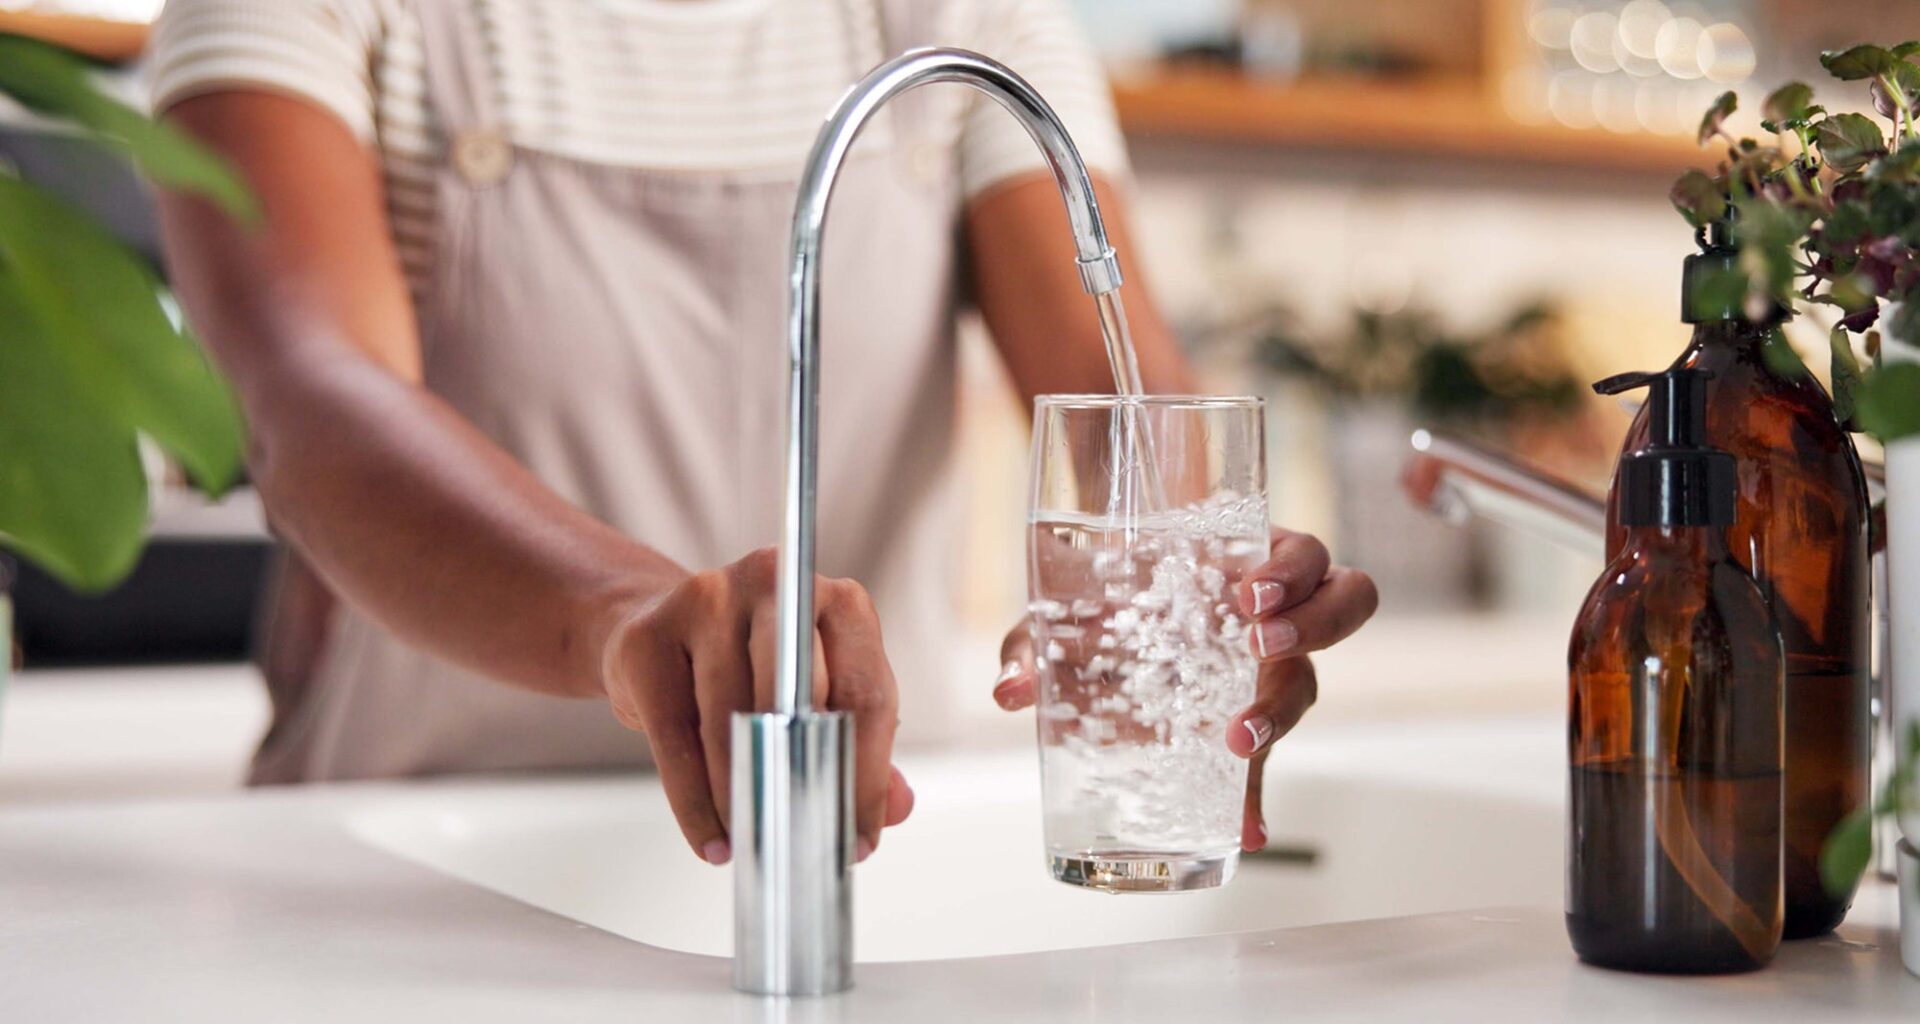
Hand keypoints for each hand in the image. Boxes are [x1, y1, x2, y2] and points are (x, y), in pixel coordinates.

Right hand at [600, 548, 914, 865]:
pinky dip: (695, 801)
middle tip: (806, 841)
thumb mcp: (817, 694)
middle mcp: (774, 585)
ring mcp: (707, 600)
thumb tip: (897, 808)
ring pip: (733, 721)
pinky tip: (712, 838)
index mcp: (836, 600)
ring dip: (745, 796)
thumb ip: (860, 746)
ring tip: (755, 845)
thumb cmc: (749, 666)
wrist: (653, 628)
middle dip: (805, 782)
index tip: (858, 837)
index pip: (867, 693)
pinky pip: (676, 737)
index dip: (867, 775)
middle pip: (801, 698)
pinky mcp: (649, 636)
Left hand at [992, 527, 1374, 850]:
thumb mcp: (1067, 611)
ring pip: (1312, 680)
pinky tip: (1243, 827)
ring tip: (1240, 736)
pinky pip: (1266, 760)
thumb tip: (1010, 691)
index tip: (1250, 595)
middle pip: (1343, 604)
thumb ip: (1036, 642)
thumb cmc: (1104, 600)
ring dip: (1284, 707)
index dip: (1291, 573)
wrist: (1103, 633)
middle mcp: (1275, 613)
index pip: (1302, 555)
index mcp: (1247, 560)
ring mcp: (1269, 670)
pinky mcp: (1250, 722)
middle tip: (1258, 645)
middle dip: (1312, 625)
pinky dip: (1253, 796)